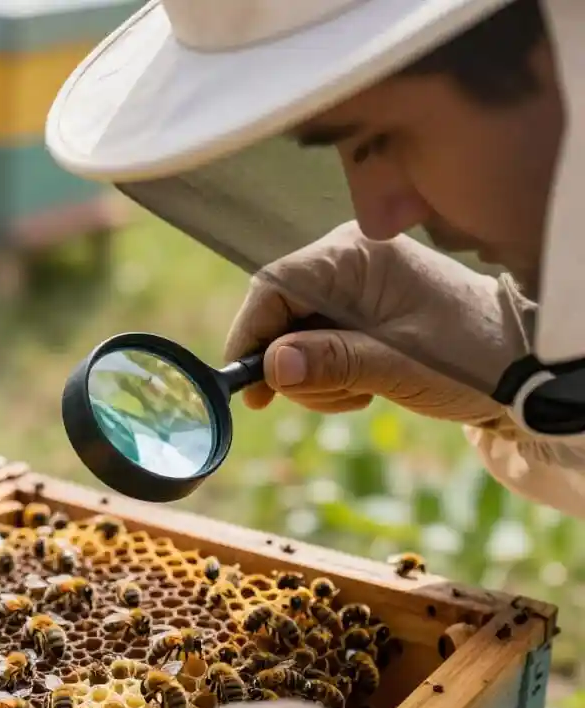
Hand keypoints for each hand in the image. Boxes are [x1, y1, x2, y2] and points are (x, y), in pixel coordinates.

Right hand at [225, 221, 532, 425]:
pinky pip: (312, 347)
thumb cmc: (469, 356)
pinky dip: (325, 376)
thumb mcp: (398, 365)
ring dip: (312, 379)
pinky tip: (362, 385)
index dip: (251, 337)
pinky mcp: (352, 312)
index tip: (247, 387)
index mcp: (354, 255)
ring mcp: (347, 287)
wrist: (517, 364)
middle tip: (331, 396)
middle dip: (291, 367)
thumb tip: (272, 367)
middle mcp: (345, 261)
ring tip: (359, 392)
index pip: (273, 287)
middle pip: (277, 316)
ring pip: (290, 339)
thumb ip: (333, 362)